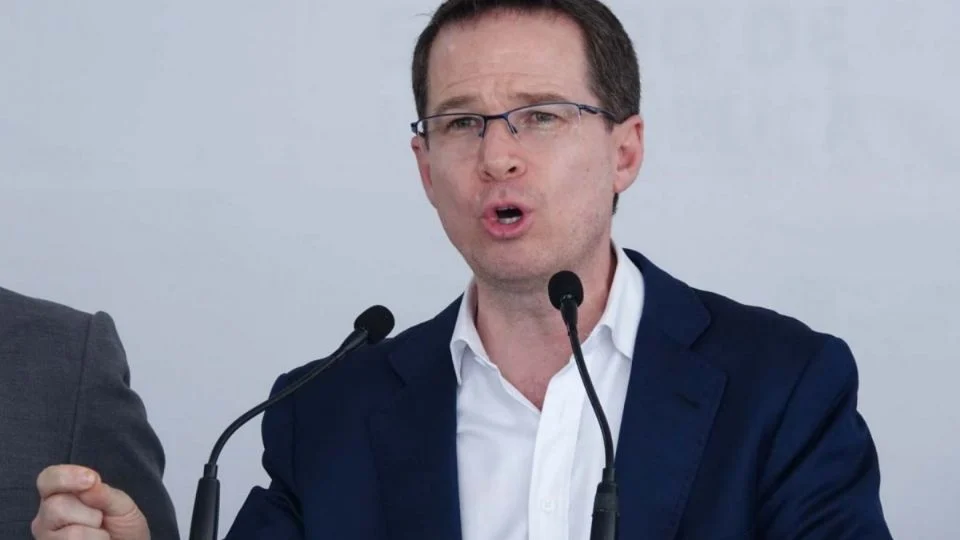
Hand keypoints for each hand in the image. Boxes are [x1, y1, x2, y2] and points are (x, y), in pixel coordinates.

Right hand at [32, 464, 149, 539]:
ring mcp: (47, 538)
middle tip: (100, 519)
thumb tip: (90, 481)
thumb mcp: (119, 503)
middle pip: (56, 506)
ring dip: (95, 534)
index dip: (66, 477)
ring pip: (71, 533)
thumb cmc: (120, 523)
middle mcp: (46, 517)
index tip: (91, 480)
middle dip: (90, 513)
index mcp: (58, 495)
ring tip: (98, 534)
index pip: (48, 479)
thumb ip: (103, 493)